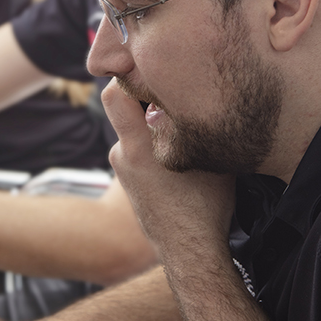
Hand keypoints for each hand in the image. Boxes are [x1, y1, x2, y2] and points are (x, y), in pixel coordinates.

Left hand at [101, 78, 234, 248]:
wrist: (188, 252)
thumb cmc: (205, 206)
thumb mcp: (207, 157)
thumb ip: (191, 123)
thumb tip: (198, 92)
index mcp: (138, 146)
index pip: (113, 94)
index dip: (128, 74)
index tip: (152, 67)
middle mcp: (122, 153)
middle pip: (125, 106)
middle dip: (147, 96)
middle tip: (174, 91)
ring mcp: (122, 165)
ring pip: (135, 127)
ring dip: (153, 122)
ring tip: (183, 127)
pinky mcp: (126, 176)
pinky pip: (137, 145)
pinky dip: (152, 141)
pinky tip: (176, 153)